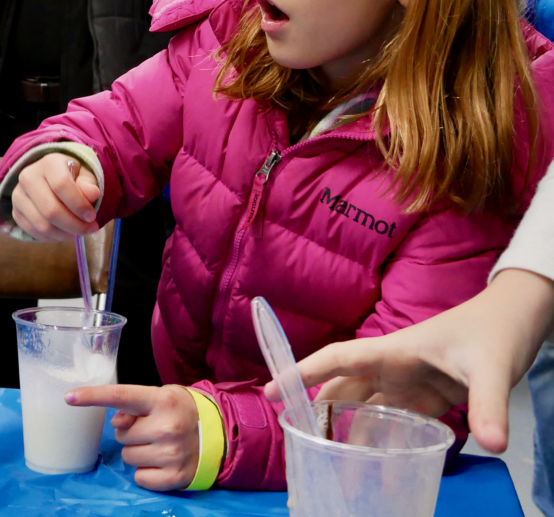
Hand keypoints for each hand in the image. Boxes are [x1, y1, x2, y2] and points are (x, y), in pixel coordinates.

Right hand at [11, 154, 100, 241]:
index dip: (78, 204)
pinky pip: (35, 233)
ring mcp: (18, 196)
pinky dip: (53, 238)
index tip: (92, 216)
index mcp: (48, 163)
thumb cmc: (72, 177)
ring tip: (78, 231)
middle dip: (74, 225)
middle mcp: (27, 177)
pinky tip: (64, 232)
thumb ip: (89, 184)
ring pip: (43, 225)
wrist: (51, 179)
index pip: (61, 185)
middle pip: (51, 210)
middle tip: (89, 228)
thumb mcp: (85, 175)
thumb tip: (92, 194)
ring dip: (65, 234)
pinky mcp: (16, 213)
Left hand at [66, 384, 200, 490]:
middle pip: (121, 434)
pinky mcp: (175, 477)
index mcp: (161, 400)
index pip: (120, 396)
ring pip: (127, 456)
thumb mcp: (160, 397)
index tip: (69, 397)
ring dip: (137, 452)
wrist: (218, 433)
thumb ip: (134, 404)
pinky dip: (146, 473)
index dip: (93, 396)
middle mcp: (167, 427)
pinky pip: (139, 477)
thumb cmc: (180, 411)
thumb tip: (115, 421)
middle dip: (131, 432)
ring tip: (158, 445)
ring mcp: (172, 454)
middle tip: (151, 429)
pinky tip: (162, 462)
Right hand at [266, 269, 553, 452]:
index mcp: (393, 351)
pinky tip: (372, 467)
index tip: (273, 391)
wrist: (516, 321)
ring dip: (348, 436)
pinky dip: (378, 443)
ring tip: (332, 468)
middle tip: (299, 447)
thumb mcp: (491, 368)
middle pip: (343, 393)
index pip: (338, 360)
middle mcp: (391, 369)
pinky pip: (392, 424)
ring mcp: (407, 385)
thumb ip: (489, 406)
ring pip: (364, 411)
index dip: (303, 373)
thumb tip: (494, 445)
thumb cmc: (494, 331)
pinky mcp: (425, 399)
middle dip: (319, 417)